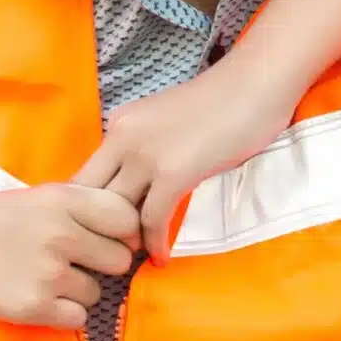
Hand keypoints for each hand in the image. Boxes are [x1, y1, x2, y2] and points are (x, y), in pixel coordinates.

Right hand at [0, 181, 140, 328]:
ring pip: (98, 292)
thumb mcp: (33, 197)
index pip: (126, 218)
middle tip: (74, 263)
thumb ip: (78, 206)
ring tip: (44, 278)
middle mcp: (59, 234)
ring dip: (79, 291)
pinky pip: (78, 318)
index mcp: (61, 200)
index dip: (123, 232)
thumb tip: (131, 224)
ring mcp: (48, 273)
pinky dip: (63, 314)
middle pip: (120, 260)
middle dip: (103, 265)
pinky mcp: (34, 308)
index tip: (109, 239)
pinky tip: (38, 298)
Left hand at [79, 52, 296, 261]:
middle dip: (97, 227)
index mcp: (119, 123)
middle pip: (90, 195)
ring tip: (136, 258)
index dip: (87, 207)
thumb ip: (146, 146)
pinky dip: (154, 243)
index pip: (85, 174)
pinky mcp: (172, 172)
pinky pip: (152, 219)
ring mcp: (145, 155)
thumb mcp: (165, 121)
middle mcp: (122, 137)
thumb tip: (140, 182)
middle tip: (114, 250)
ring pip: (116, 211)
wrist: (255, 82)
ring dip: (125, 240)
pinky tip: (161, 257)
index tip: (100, 229)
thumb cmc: (222, 100)